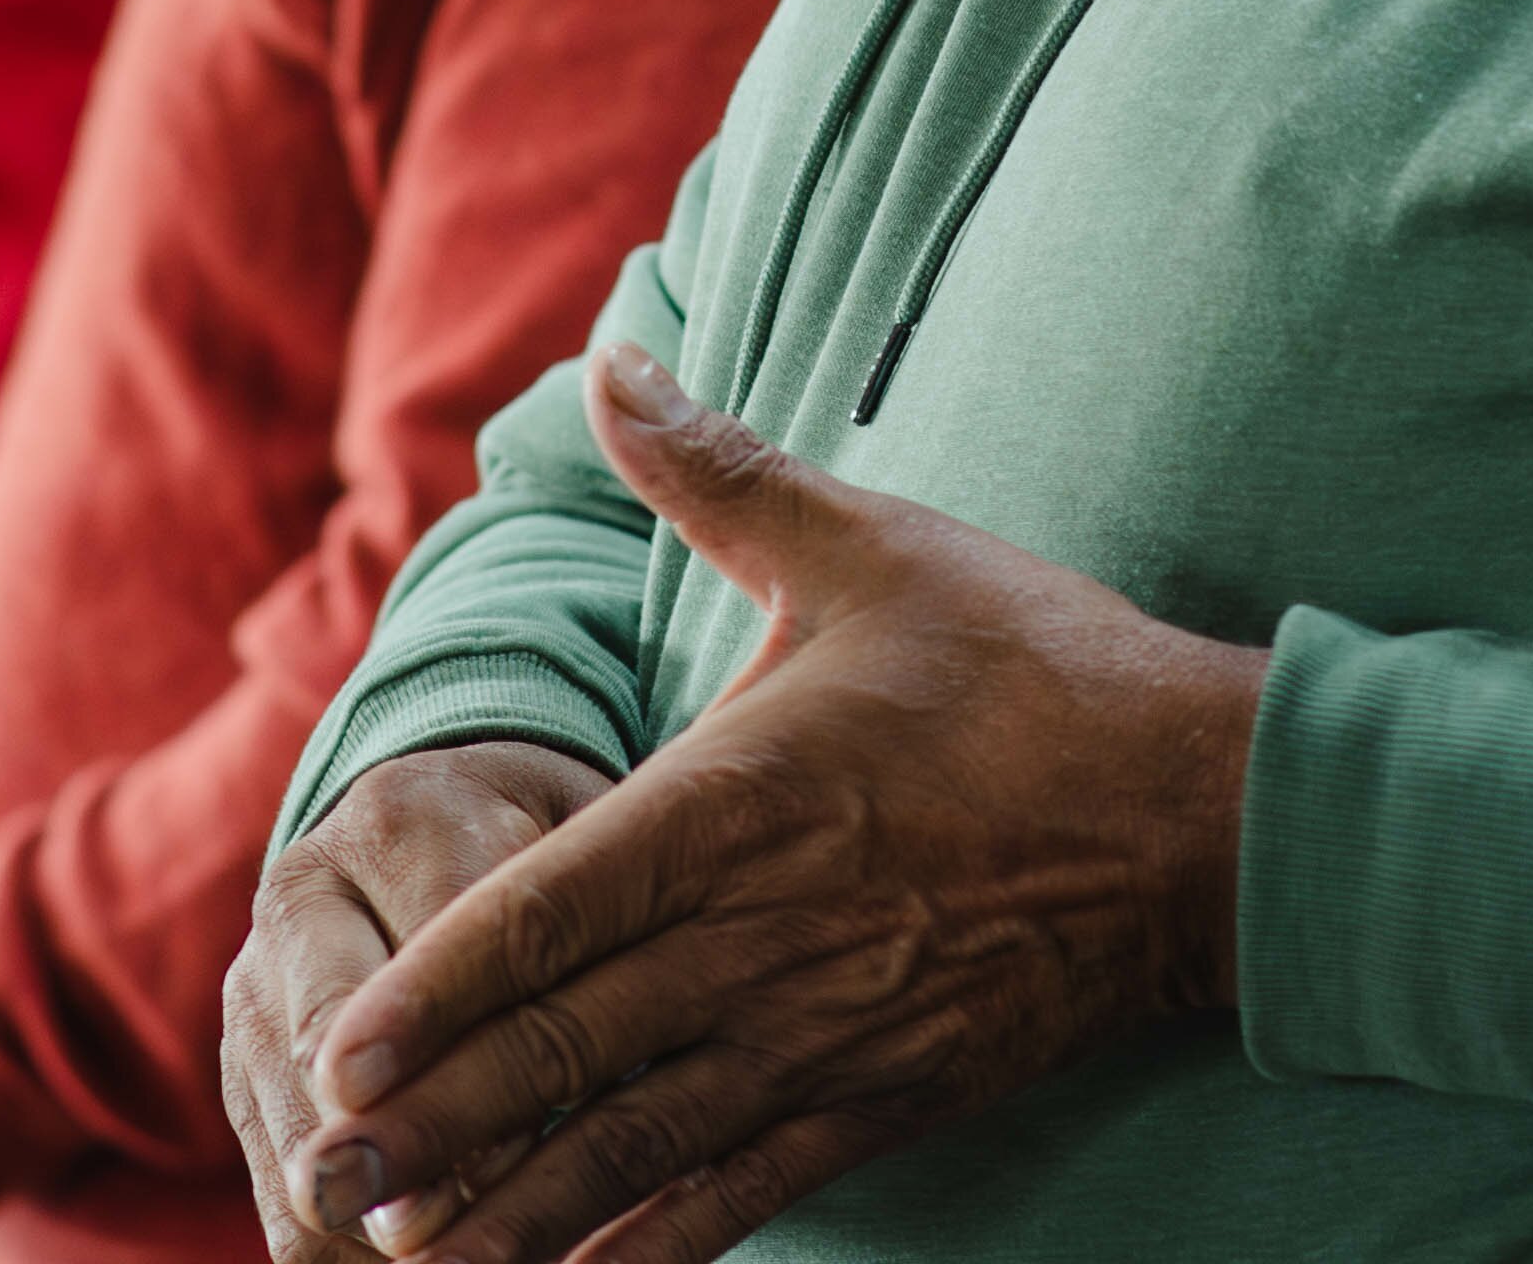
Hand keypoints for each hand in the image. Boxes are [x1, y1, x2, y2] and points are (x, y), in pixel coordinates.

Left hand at [263, 345, 1266, 1263]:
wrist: (1209, 816)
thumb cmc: (1034, 669)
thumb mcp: (872, 545)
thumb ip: (718, 471)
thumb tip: (605, 357)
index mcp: (744, 804)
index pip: (559, 909)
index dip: (443, 988)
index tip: (338, 1050)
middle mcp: (769, 937)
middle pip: (573, 1047)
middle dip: (439, 1121)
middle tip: (323, 1173)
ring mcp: (827, 1031)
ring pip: (640, 1137)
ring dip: (518, 1202)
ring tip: (406, 1253)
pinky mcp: (884, 1096)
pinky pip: (746, 1184)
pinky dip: (652, 1242)